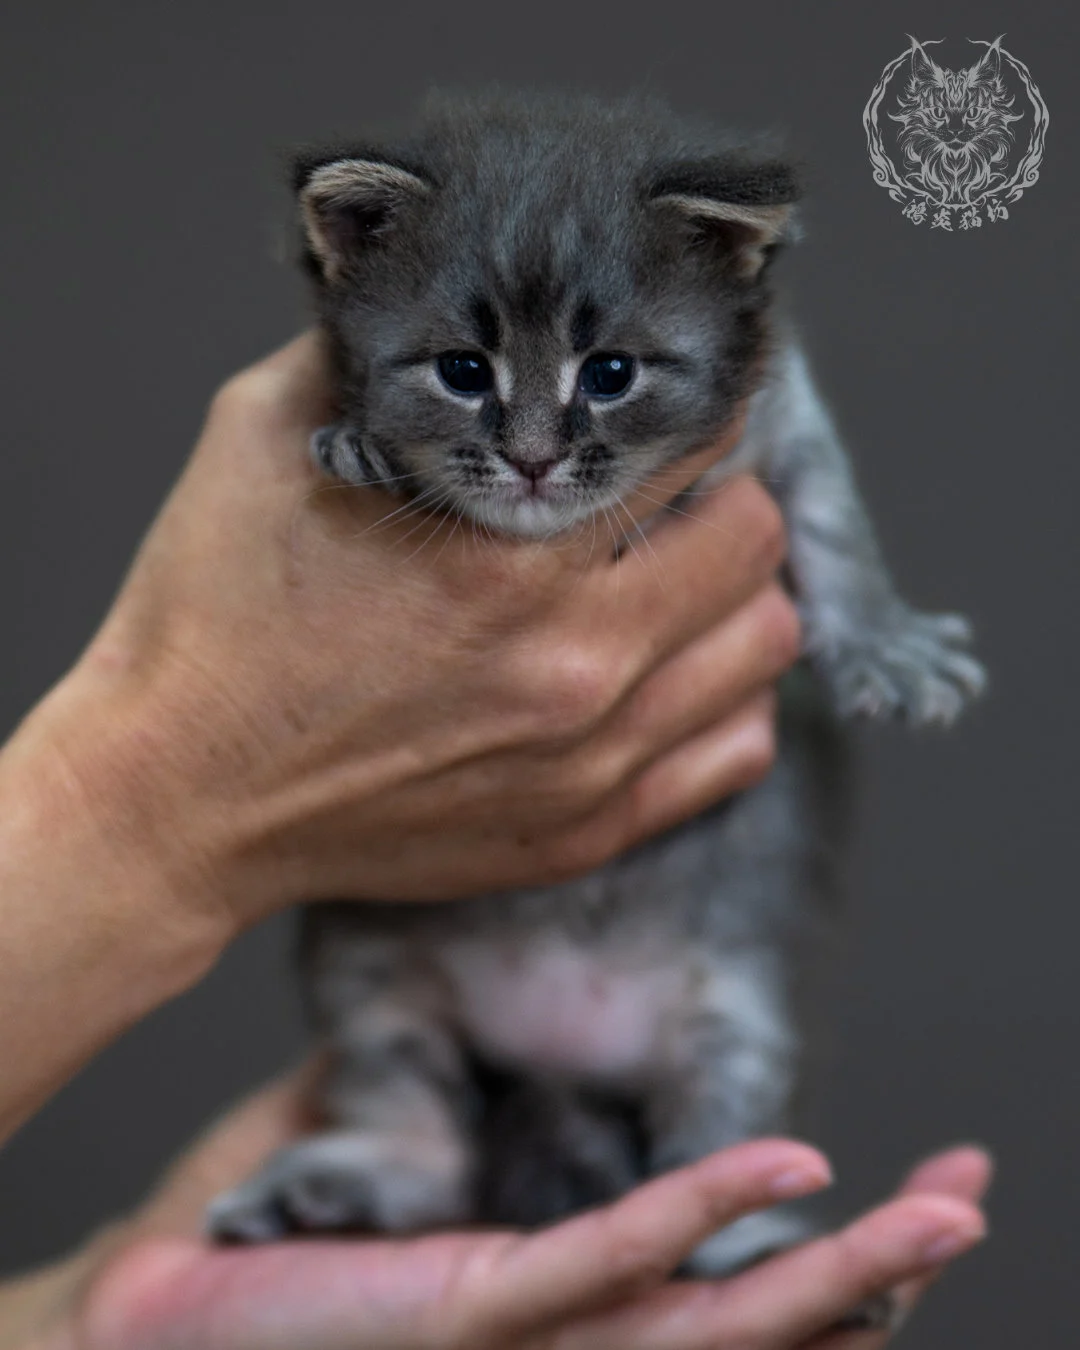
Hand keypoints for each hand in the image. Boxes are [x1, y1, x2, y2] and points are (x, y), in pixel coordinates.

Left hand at [4, 1070, 987, 1349]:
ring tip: (941, 1216)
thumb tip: (489, 1071)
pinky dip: (697, 1216)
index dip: (814, 1257)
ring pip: (709, 1313)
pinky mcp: (468, 1315)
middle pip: (746, 1317)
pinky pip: (598, 1260)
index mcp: (552, 1303)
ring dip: (832, 1266)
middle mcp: (562, 1335)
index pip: (710, 1286)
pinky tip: (789, 1171)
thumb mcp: (372, 1158)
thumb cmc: (247, 1263)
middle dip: (869, 1272)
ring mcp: (524, 1332)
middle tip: (967, 1206)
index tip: (895, 1196)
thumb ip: (439, 1122)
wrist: (130, 1338)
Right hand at [14, 331, 798, 931]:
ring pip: (764, 647)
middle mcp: (575, 665)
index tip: (677, 398)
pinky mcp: (585, 830)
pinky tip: (665, 674)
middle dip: (722, 493)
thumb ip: (378, 355)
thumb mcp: (267, 437)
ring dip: (732, 596)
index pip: (689, 441)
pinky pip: (736, 753)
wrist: (176, 798)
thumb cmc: (210, 622)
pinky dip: (723, 698)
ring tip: (668, 581)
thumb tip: (448, 297)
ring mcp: (591, 763)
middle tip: (667, 490)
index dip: (692, 401)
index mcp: (505, 557)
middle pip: (754, 540)